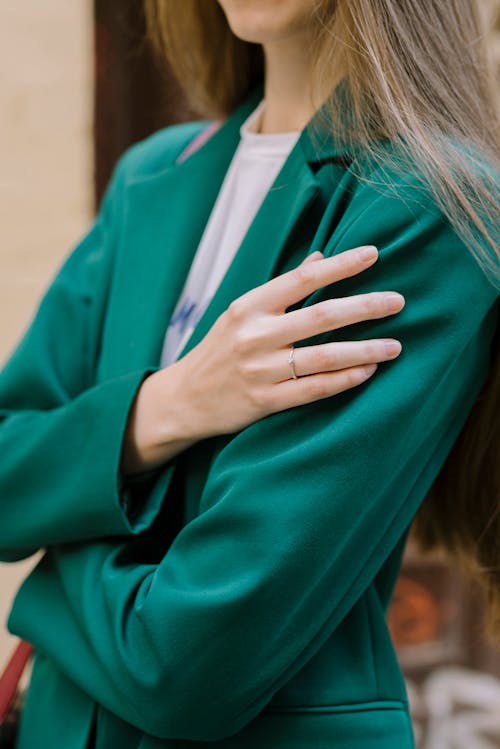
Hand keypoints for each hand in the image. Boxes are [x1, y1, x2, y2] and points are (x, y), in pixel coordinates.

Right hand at [121, 245, 404, 473]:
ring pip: (323, 357)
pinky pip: (313, 390)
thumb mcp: (241, 313)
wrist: (184, 398)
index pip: (302, 279)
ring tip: (396, 346)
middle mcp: (255, 335)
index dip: (340, 266)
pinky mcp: (264, 402)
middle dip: (365, 307)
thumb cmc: (219, 350)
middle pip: (321, 316)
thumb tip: (319, 258)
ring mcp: (260, 370)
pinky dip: (344, 380)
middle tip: (398, 302)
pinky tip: (368, 372)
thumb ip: (282, 289)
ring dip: (364, 350)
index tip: (373, 254)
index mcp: (249, 306)